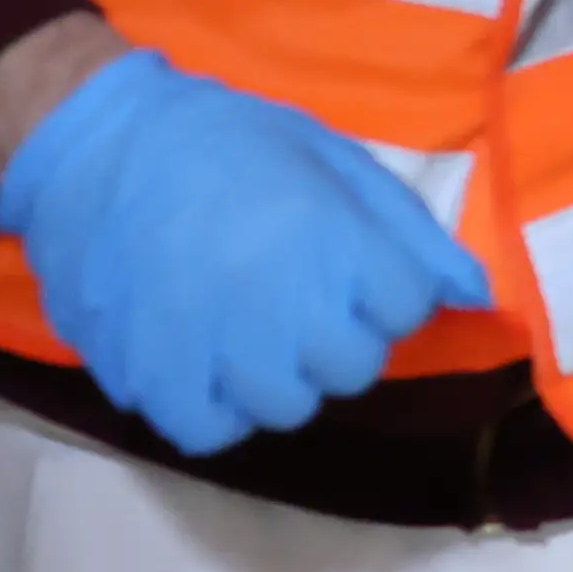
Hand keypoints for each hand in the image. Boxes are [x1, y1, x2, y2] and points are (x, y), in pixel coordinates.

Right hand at [0, 50, 494, 457]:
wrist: (96, 141)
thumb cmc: (225, 141)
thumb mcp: (332, 160)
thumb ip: (408, 233)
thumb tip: (476, 298)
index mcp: (333, 242)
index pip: (408, 308)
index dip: (386, 288)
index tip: (349, 266)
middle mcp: (280, 305)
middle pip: (353, 367)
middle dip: (338, 335)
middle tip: (292, 298)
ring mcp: (212, 349)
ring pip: (286, 407)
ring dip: (278, 376)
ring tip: (245, 330)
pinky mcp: (147, 374)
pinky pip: (208, 430)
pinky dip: (214, 408)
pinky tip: (205, 365)